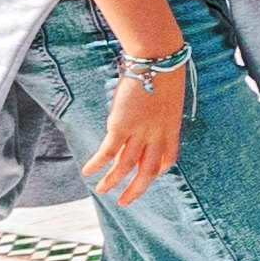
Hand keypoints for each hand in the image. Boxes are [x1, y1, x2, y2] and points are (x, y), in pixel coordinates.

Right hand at [85, 39, 189, 197]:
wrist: (157, 58)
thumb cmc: (162, 70)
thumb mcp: (167, 95)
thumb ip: (158, 111)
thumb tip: (144, 115)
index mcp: (172, 127)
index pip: (168, 157)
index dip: (159, 170)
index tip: (151, 176)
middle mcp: (157, 134)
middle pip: (148, 170)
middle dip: (137, 188)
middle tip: (125, 202)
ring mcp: (139, 132)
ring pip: (125, 166)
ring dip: (112, 181)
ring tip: (102, 191)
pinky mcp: (121, 126)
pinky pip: (108, 152)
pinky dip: (98, 163)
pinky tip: (88, 171)